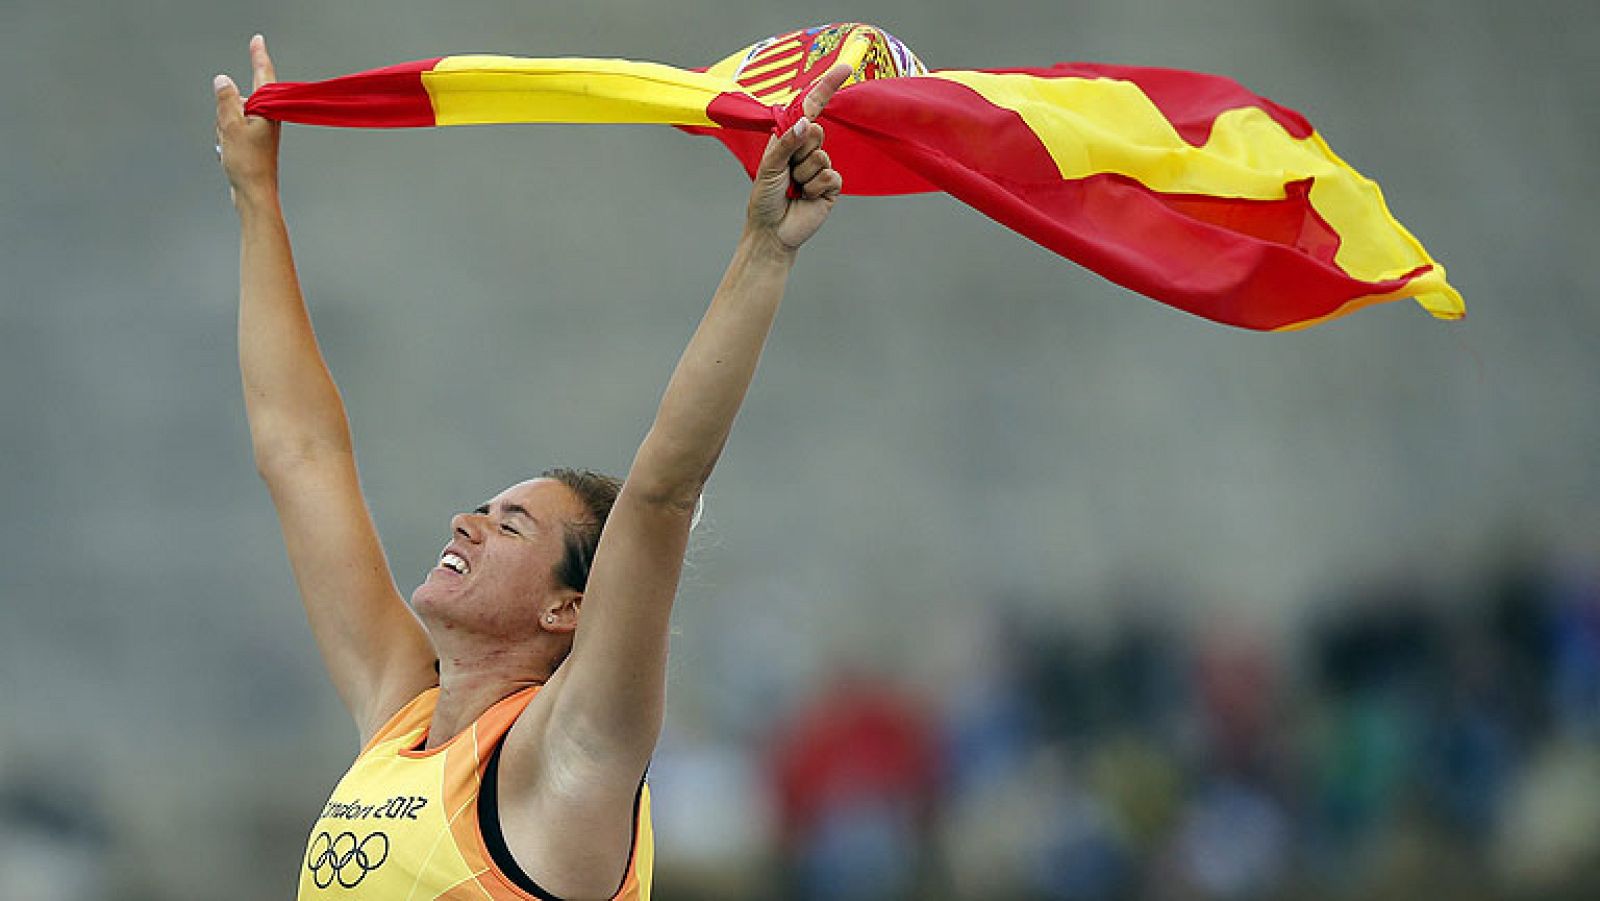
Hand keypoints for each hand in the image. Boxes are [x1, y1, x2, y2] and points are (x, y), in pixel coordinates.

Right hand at [214, 35, 280, 207]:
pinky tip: (230, 153)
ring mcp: (262, 129)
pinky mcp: (255, 140)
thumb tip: (223, 80)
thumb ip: (225, 100)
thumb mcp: (230, 126)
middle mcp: (268, 117)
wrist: (254, 193)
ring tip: (232, 147)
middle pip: (238, 100)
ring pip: (232, 116)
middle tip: (230, 136)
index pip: (262, 75)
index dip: (258, 56)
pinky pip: (232, 130)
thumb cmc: (248, 164)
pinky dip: (226, 139)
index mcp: (268, 110)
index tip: (257, 40)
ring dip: (225, 129)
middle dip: (226, 114)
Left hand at [746, 64, 850, 251]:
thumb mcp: (769, 166)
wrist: (773, 231)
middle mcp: (807, 149)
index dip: (827, 87)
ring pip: (821, 157)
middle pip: (816, 133)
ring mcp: (821, 167)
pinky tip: (805, 197)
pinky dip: (815, 187)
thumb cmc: (764, 198)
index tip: (845, 68)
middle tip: (787, 171)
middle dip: (799, 152)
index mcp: (790, 138)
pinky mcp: (831, 186)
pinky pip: (830, 176)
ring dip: (803, 175)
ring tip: (793, 188)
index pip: (811, 109)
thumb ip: (787, 143)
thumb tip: (807, 124)